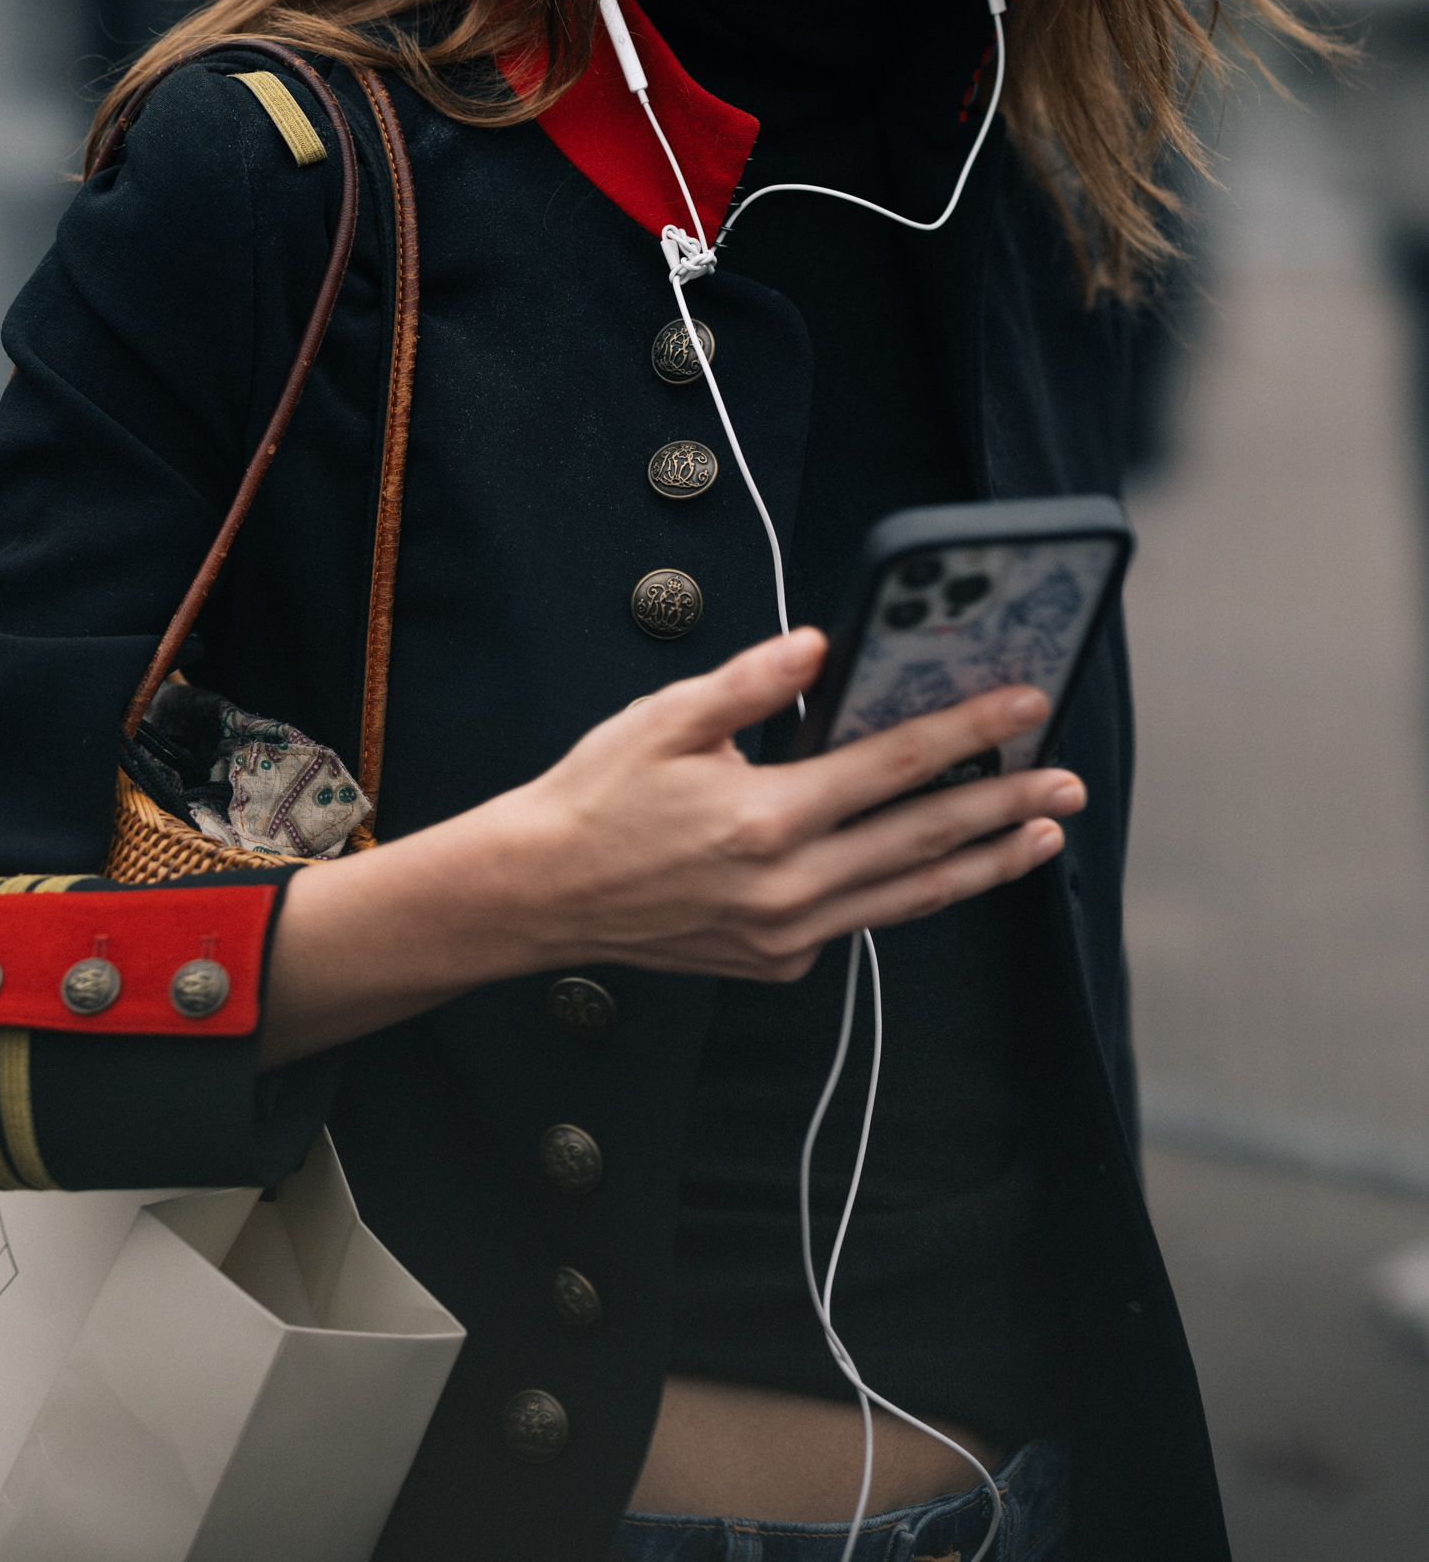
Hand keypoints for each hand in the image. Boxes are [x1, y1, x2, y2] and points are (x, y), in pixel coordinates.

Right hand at [498, 626, 1083, 980]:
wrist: (541, 893)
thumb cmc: (598, 797)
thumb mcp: (664, 719)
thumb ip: (750, 683)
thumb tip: (821, 646)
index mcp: (766, 817)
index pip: (893, 765)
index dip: (967, 732)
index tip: (1024, 705)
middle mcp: (788, 886)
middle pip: (924, 839)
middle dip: (1006, 807)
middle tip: (1069, 783)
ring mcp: (787, 935)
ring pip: (909, 895)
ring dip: (983, 863)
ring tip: (1040, 836)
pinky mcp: (778, 962)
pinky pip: (857, 921)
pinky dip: (902, 890)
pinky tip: (934, 863)